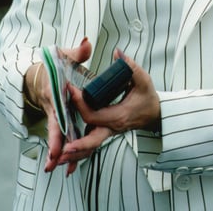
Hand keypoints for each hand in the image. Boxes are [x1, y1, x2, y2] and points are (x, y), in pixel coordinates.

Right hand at [39, 38, 93, 174]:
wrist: (36, 73)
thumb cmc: (51, 65)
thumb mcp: (62, 56)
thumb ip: (77, 52)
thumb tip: (87, 43)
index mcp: (54, 94)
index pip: (55, 111)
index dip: (56, 125)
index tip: (57, 138)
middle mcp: (52, 107)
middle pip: (53, 129)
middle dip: (53, 147)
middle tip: (53, 163)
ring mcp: (54, 115)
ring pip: (56, 136)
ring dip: (56, 153)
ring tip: (55, 169)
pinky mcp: (58, 119)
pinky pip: (60, 136)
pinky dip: (61, 149)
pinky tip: (63, 164)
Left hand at [58, 50, 159, 167]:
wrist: (155, 114)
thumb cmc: (148, 97)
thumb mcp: (143, 80)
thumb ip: (130, 66)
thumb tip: (117, 52)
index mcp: (119, 116)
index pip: (93, 114)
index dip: (79, 103)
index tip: (70, 90)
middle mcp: (111, 128)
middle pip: (90, 140)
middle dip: (76, 146)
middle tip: (62, 150)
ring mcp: (107, 132)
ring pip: (89, 147)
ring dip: (74, 154)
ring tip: (57, 160)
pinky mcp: (104, 132)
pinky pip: (90, 143)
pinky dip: (79, 150)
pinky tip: (66, 154)